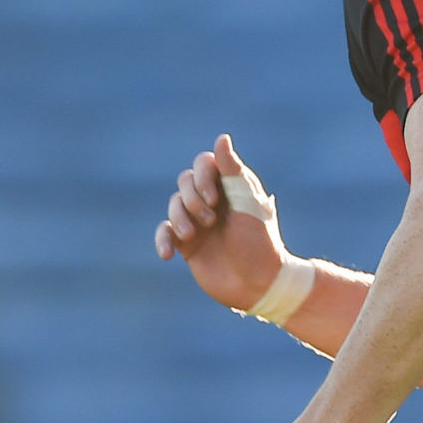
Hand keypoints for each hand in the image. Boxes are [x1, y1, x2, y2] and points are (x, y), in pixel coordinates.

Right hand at [153, 134, 286, 311]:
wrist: (259, 284)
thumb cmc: (260, 242)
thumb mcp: (248, 203)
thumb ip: (233, 171)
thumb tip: (222, 138)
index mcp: (230, 187)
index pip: (204, 164)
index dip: (203, 177)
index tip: (215, 198)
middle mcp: (213, 201)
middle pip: (185, 182)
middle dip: (191, 198)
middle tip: (210, 219)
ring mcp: (198, 222)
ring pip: (173, 205)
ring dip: (179, 218)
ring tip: (192, 235)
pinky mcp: (187, 245)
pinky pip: (165, 233)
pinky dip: (162, 240)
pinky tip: (168, 253)